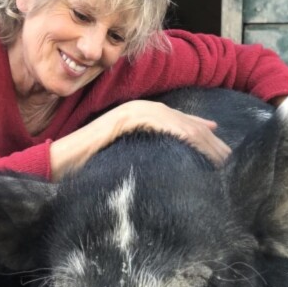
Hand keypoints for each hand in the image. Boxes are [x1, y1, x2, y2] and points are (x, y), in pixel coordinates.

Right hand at [49, 99, 229, 180]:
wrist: (59, 165)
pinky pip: (158, 121)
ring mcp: (131, 112)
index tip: (221, 149)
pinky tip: (196, 143)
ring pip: (175, 120)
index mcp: (140, 121)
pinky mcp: (123, 117)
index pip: (178, 124)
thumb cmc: (88, 171)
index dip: (201, 134)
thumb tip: (168, 175)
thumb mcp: (125, 163)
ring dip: (200, 137)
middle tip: (228, 157)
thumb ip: (145, 160)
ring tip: (218, 156)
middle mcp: (138, 111)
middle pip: (183, 122)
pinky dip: (179, 130)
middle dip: (208, 140)